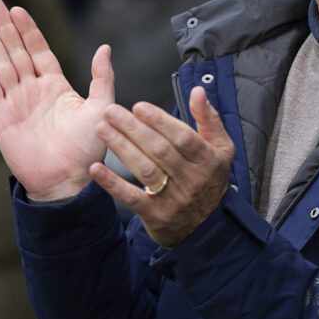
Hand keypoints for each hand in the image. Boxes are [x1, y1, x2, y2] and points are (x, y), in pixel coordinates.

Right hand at [0, 0, 114, 199]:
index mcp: (57, 86)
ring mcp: (16, 102)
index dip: (28, 30)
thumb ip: (102, 77)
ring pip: (0, 63)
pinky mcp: (2, 117)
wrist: (68, 179)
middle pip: (15, 51)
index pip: (39, 50)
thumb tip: (105, 47)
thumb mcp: (102, 107)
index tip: (18, 9)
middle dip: (5, 26)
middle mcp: (34, 90)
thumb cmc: (89, 148)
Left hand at [90, 87, 235, 247]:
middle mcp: (192, 180)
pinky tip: (97, 168)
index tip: (139, 107)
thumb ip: (209, 118)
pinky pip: (132, 198)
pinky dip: (113, 183)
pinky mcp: (156, 216)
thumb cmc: (210, 179)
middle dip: (133, 128)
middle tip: (111, 111)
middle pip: (160, 150)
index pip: (183, 137)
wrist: (207, 227)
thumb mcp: (221, 148)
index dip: (160, 121)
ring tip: (102, 129)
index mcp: (208, 160)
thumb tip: (198, 91)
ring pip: (145, 170)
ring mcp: (174, 199)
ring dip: (121, 148)